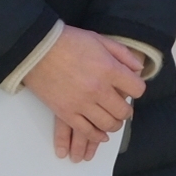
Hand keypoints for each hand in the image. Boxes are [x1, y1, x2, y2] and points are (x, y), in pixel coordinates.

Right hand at [24, 26, 147, 160]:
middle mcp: (98, 89)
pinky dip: (96, 136)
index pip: (136, 89)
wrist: (36, 49)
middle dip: (126, 111)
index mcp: (109, 69)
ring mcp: (81, 103)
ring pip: (107, 124)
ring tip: (113, 121)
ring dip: (114, 125)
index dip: (136, 89)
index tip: (132, 89)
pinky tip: (101, 135)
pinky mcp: (65, 112)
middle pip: (123, 111)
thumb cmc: (68, 41)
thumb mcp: (99, 40)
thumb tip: (139, 69)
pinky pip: (86, 131)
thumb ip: (122, 54)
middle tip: (123, 109)